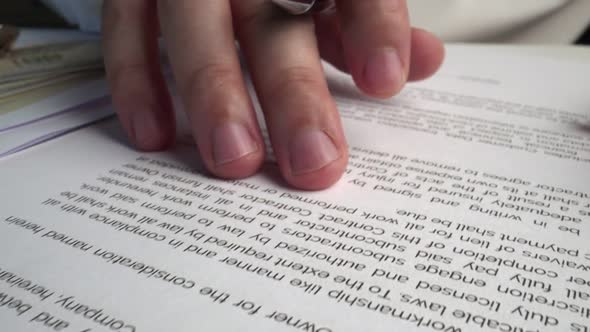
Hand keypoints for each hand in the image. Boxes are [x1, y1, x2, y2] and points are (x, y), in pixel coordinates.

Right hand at [102, 0, 443, 189]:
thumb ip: (368, 23)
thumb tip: (424, 61)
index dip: (372, 26)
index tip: (386, 82)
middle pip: (274, 26)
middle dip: (295, 94)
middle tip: (315, 163)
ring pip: (196, 28)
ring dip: (215, 95)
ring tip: (235, 162)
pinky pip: (126, 31)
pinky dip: (136, 81)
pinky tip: (155, 136)